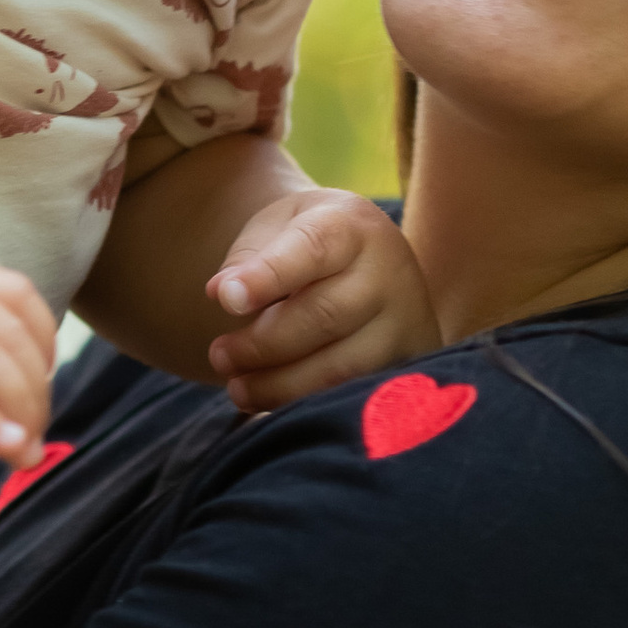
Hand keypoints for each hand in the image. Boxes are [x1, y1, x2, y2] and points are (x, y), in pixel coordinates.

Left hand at [203, 188, 436, 413]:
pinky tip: (272, 403)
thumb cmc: (307, 246)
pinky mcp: (409, 364)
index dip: (267, 276)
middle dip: (263, 344)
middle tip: (219, 355)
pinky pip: (355, 395)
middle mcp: (390, 270)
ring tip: (237, 388)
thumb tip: (222, 293)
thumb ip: (247, 258)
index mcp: (352, 224)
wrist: (369, 261)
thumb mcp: (276, 231)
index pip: (311, 249)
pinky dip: (307, 403)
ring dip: (281, 384)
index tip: (225, 299)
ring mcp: (406, 321)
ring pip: (343, 366)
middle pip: (324, 315)